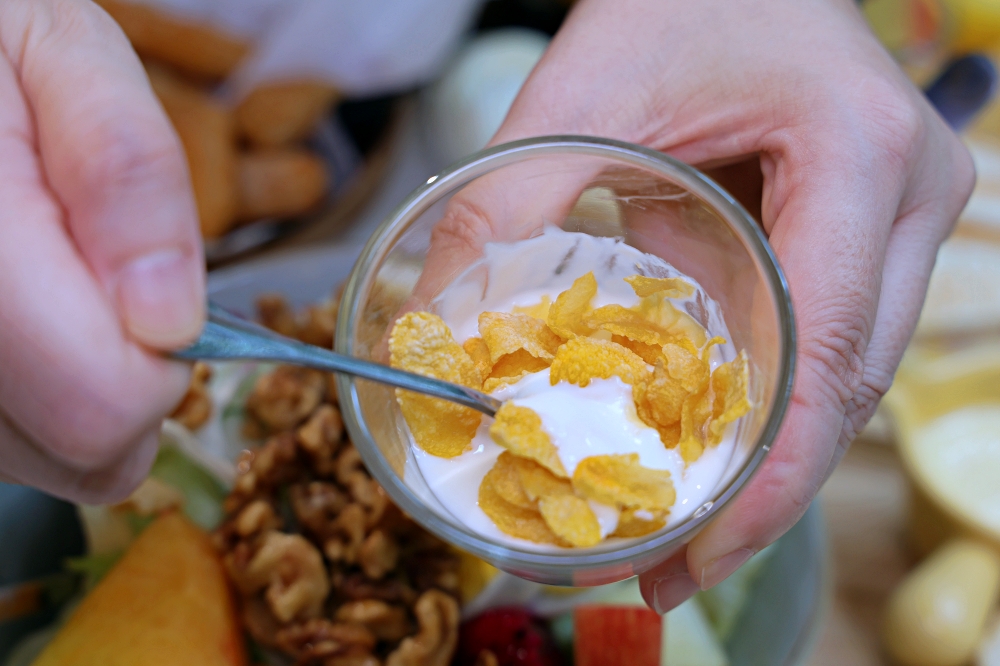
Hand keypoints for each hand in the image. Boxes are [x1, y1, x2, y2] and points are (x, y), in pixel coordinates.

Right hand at [0, 0, 203, 502]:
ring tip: (52, 280)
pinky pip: (13, 441)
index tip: (156, 288)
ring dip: (83, 389)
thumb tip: (171, 319)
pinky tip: (27, 313)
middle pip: (84, 453)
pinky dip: (38, 394)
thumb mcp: (62, 52)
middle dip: (132, 377)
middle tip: (104, 275)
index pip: (103, 403)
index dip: (165, 359)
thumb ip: (123, 171)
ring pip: (48, 460)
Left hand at [427, 0, 973, 608]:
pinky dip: (757, 409)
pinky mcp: (863, 239)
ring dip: (760, 463)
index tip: (700, 553)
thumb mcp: (580, 89)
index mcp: (860, 156)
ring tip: (676, 537)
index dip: (770, 474)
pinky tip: (694, 456)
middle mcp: (908, 201)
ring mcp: (897, 223)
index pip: (829, 349)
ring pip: (840, 381)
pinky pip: (820, 346)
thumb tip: (437, 330)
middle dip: (760, 493)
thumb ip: (504, 202)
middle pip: (843, 388)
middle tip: (670, 570)